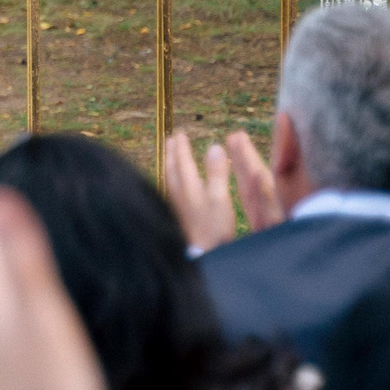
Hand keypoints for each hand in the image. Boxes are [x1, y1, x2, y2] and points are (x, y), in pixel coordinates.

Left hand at [159, 129, 280, 250]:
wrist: (202, 256)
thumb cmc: (213, 229)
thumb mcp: (220, 198)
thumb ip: (217, 173)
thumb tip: (214, 146)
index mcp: (189, 187)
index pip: (182, 161)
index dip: (182, 146)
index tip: (179, 133)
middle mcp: (178, 194)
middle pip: (171, 168)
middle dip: (171, 152)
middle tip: (171, 139)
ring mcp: (175, 206)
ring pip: (168, 179)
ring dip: (169, 164)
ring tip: (170, 157)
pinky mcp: (176, 216)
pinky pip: (170, 190)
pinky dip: (171, 179)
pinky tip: (174, 186)